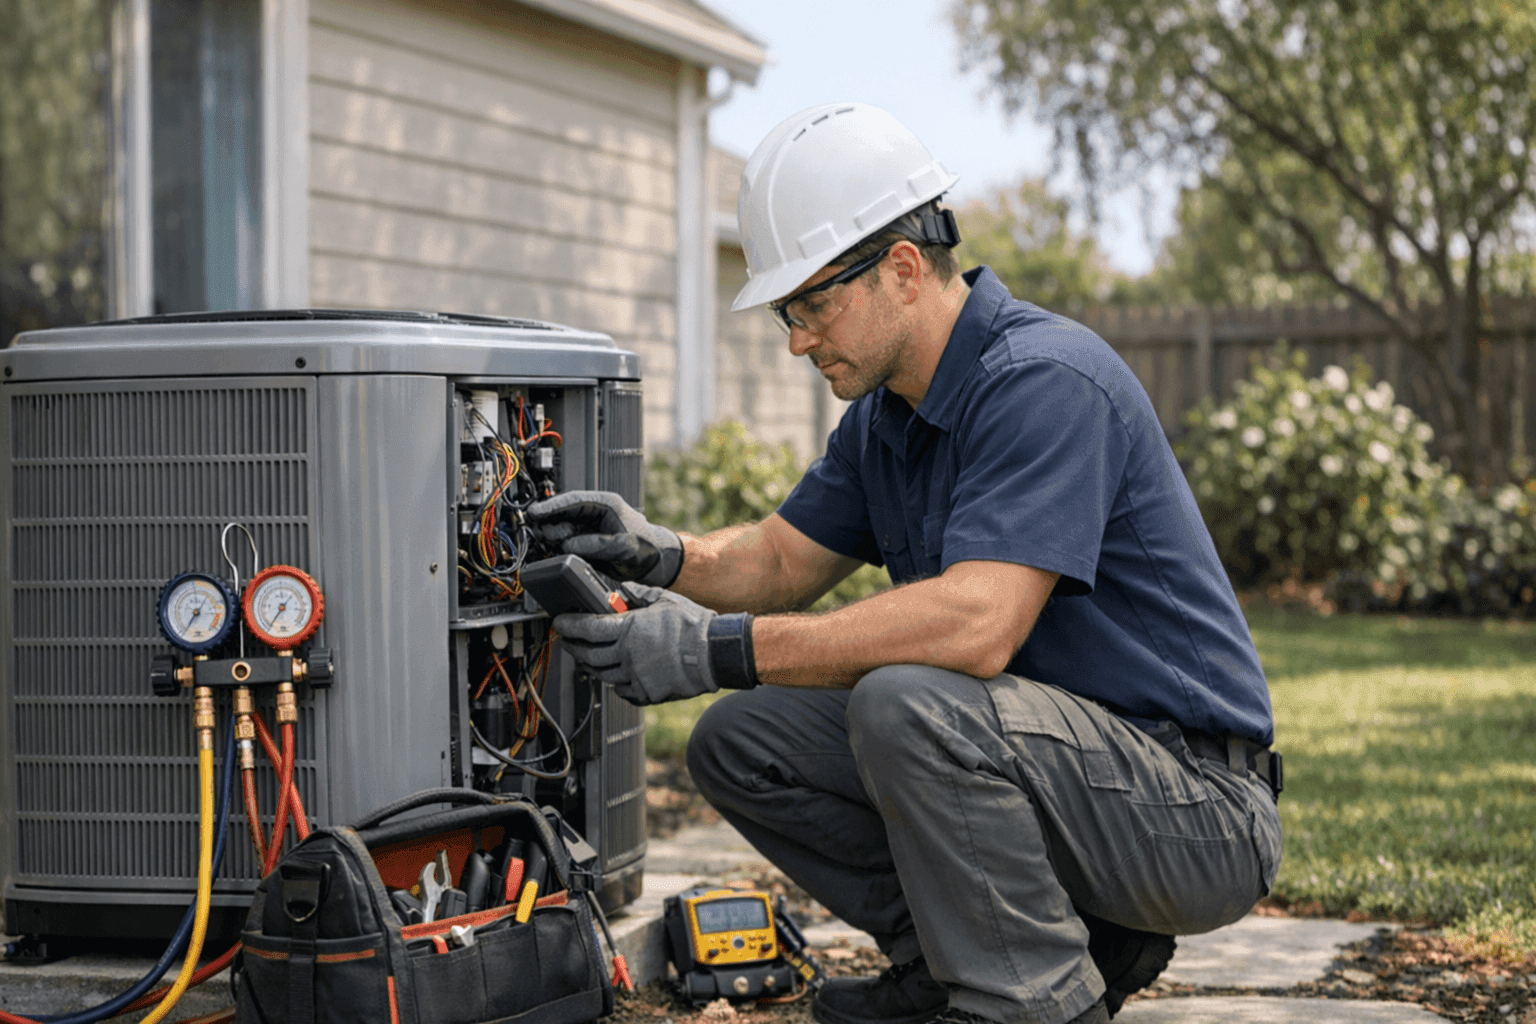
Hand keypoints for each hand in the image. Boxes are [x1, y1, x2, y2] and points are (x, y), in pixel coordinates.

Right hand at [525, 491, 682, 586]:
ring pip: (563, 527)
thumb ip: (596, 544)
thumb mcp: (623, 546)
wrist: (655, 561)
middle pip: (564, 513)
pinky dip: (559, 546)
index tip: (535, 512)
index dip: (552, 506)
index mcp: (606, 504)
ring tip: (550, 545)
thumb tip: (569, 545)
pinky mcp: (587, 540)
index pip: (574, 500)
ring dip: (554, 536)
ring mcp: (590, 526)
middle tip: (542, 535)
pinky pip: (567, 540)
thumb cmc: (647, 547)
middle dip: (551, 524)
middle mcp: (596, 513)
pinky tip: (555, 551)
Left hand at [554, 583, 756, 705]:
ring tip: (587, 657)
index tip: (561, 623)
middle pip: (589, 654)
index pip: (588, 628)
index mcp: (629, 630)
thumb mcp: (665, 599)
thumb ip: (640, 594)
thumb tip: (624, 589)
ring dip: (590, 665)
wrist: (715, 654)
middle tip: (568, 640)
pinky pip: (622, 691)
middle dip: (573, 647)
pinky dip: (614, 683)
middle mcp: (628, 655)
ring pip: (602, 674)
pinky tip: (615, 675)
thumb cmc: (693, 626)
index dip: (569, 625)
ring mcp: (636, 677)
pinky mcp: (647, 693)